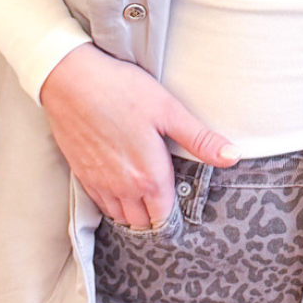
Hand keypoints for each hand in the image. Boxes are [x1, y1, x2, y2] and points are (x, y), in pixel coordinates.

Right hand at [38, 43, 236, 227]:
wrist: (70, 80)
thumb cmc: (122, 90)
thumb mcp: (169, 110)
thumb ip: (200, 140)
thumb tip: (232, 156)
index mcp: (149, 176)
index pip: (165, 216)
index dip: (175, 216)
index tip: (183, 209)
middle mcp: (123, 188)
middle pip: (143, 222)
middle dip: (156, 218)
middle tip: (166, 203)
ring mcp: (100, 183)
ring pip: (121, 217)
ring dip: (134, 214)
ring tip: (145, 200)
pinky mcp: (82, 175)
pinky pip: (101, 204)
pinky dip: (113, 204)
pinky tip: (121, 189)